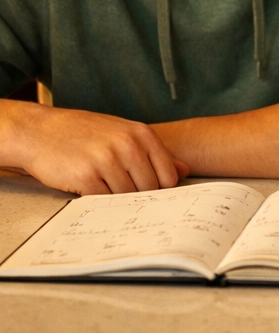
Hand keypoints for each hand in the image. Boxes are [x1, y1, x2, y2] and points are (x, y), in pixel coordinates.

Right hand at [0, 101, 187, 195]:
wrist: (39, 130)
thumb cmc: (84, 133)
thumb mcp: (123, 133)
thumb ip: (154, 152)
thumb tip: (184, 170)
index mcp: (142, 134)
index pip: (168, 176)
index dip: (160, 189)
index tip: (150, 193)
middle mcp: (128, 145)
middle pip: (150, 189)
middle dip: (139, 196)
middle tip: (122, 192)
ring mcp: (107, 160)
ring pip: (127, 197)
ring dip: (117, 199)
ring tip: (103, 186)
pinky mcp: (86, 176)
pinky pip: (104, 201)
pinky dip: (100, 202)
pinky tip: (90, 190)